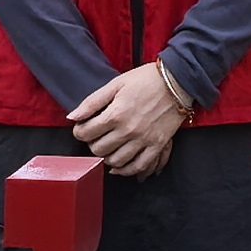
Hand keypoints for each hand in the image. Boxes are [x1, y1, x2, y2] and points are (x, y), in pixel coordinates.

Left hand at [69, 61, 191, 178]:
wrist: (177, 81)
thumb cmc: (146, 79)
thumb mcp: (116, 84)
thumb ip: (92, 102)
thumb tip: (72, 117)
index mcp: (115, 114)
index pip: (86, 133)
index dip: (79, 131)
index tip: (83, 128)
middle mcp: (128, 130)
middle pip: (98, 149)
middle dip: (92, 144)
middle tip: (96, 136)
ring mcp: (143, 140)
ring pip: (116, 161)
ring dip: (107, 157)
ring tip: (108, 148)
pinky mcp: (157, 145)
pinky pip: (138, 166)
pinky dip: (126, 170)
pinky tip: (119, 166)